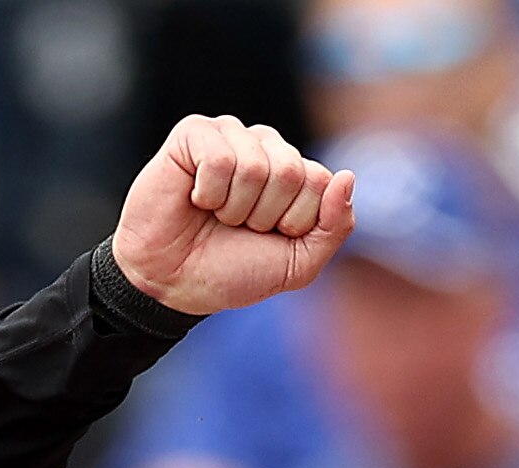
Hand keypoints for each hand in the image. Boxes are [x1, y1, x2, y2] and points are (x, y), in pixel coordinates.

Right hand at [110, 115, 355, 317]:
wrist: (172, 284)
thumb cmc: (231, 271)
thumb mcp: (297, 265)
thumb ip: (334, 227)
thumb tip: (346, 176)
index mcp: (295, 172)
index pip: (320, 181)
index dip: (295, 222)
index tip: (266, 237)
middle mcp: (266, 147)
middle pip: (292, 171)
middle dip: (265, 216)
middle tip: (237, 227)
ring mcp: (230, 135)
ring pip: (257, 166)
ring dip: (234, 208)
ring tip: (215, 214)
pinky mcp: (195, 133)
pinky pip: (220, 157)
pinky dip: (208, 192)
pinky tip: (195, 198)